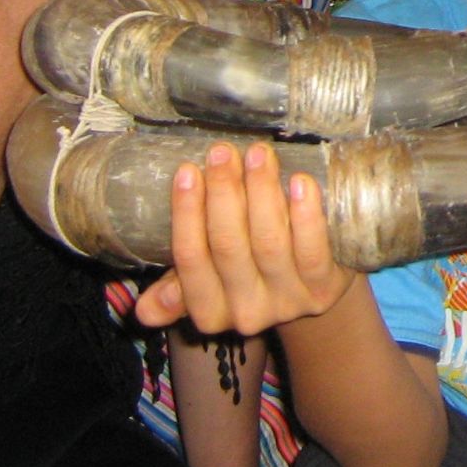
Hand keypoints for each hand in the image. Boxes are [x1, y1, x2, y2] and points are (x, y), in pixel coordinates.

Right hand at [135, 142, 355, 335]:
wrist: (317, 290)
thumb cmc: (254, 270)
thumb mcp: (212, 282)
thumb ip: (179, 286)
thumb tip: (142, 310)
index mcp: (209, 312)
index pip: (190, 258)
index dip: (187, 213)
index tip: (188, 170)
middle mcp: (245, 313)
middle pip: (228, 246)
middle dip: (224, 192)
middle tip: (223, 152)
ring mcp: (287, 302)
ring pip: (268, 242)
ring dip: (261, 192)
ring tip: (258, 154)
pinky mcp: (324, 288)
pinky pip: (312, 250)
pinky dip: (306, 214)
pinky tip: (300, 182)